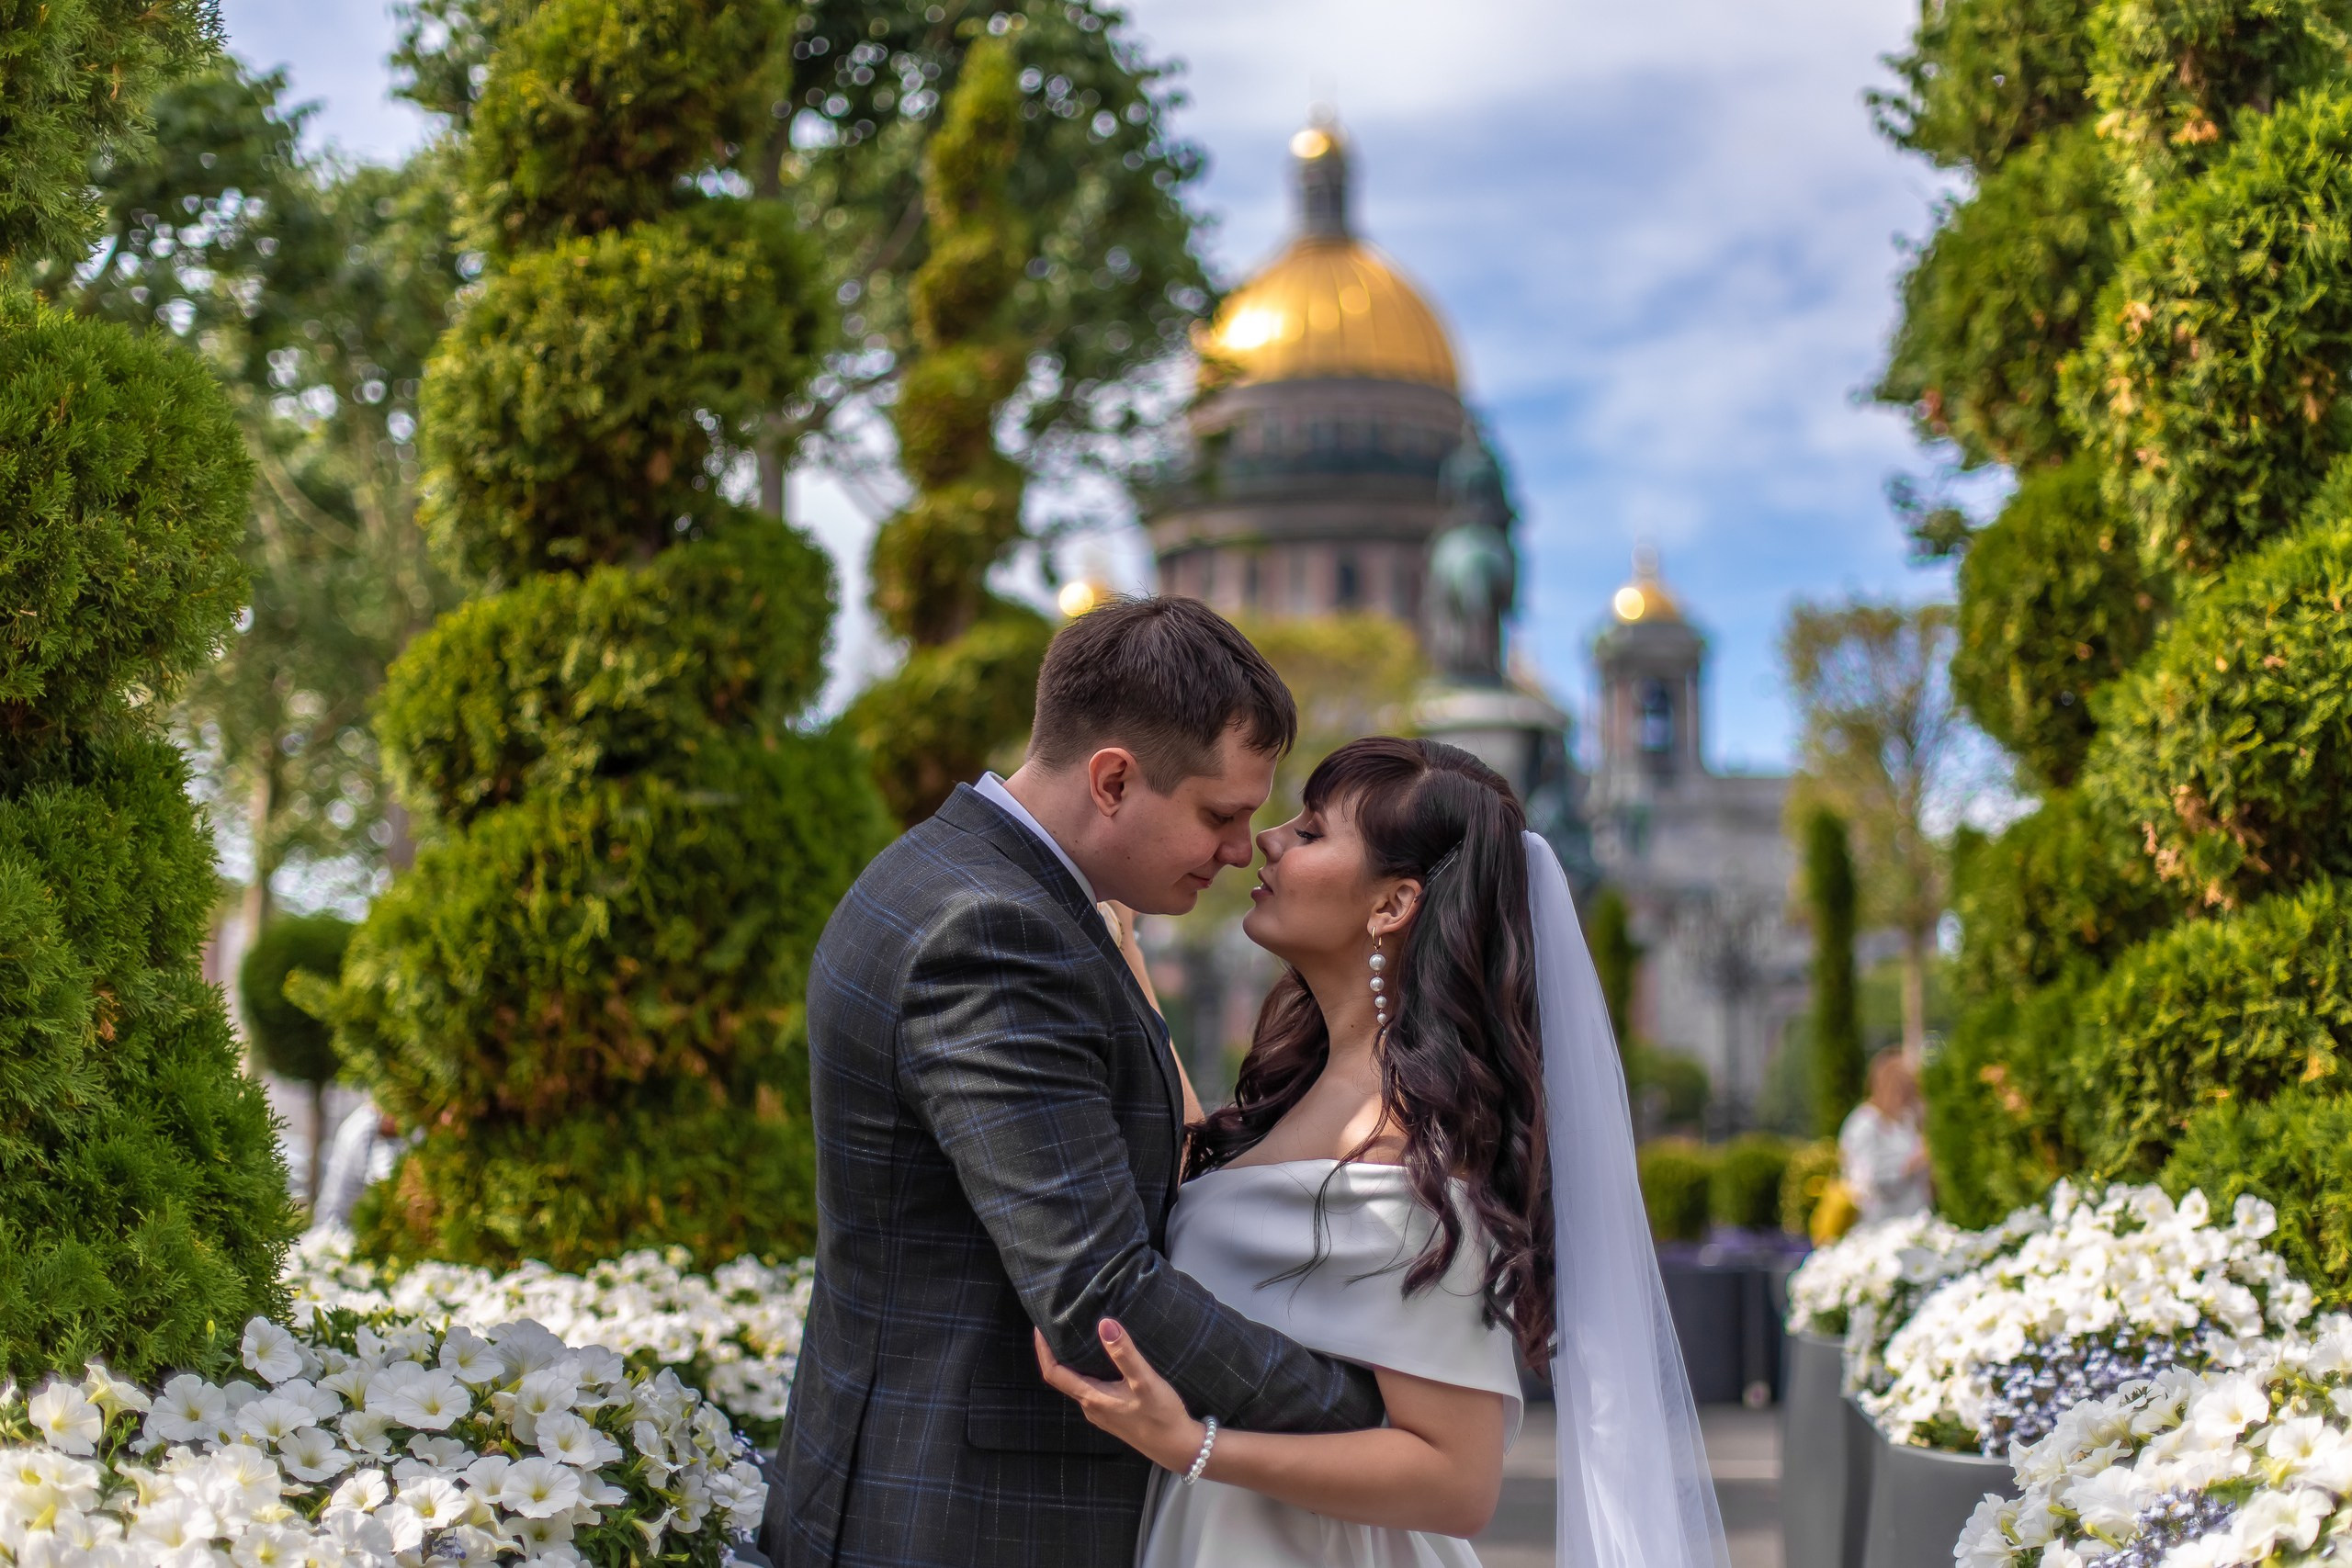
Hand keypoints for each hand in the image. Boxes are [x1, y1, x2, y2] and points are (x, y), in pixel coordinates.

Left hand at [1034, 1320, 1208, 1473]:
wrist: (1178, 1448)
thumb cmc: (1161, 1416)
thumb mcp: (1145, 1382)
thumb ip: (1124, 1354)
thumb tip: (1104, 1323)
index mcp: (1092, 1398)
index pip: (1054, 1373)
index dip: (1043, 1350)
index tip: (1040, 1326)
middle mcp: (1091, 1407)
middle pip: (1062, 1377)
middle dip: (1055, 1352)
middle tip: (1057, 1325)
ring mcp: (1101, 1413)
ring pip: (1077, 1383)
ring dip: (1072, 1362)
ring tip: (1076, 1336)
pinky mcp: (1113, 1414)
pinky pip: (1091, 1389)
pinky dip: (1087, 1370)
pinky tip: (1100, 1359)